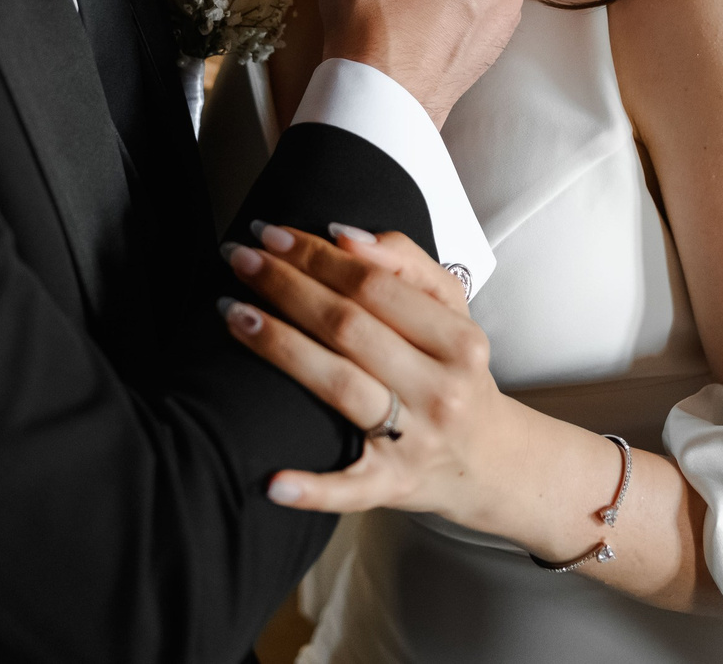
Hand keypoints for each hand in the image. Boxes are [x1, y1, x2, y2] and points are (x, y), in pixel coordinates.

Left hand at [217, 222, 617, 565]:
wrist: (490, 462)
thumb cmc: (456, 375)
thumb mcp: (452, 312)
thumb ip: (405, 263)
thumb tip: (343, 236)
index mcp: (459, 341)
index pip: (376, 285)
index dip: (317, 255)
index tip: (270, 233)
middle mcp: (440, 390)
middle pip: (350, 327)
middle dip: (286, 287)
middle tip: (238, 259)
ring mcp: (415, 441)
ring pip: (338, 386)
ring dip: (278, 347)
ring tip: (232, 313)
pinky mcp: (392, 486)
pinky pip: (347, 489)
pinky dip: (310, 488)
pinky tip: (270, 482)